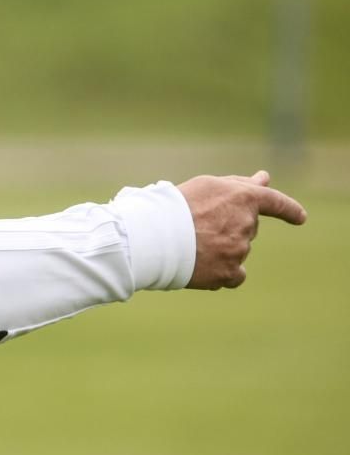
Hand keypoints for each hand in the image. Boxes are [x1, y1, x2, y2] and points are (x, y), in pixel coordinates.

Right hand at [177, 170, 306, 289]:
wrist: (155, 237)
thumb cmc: (176, 205)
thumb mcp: (208, 185)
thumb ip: (240, 184)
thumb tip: (264, 179)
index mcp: (244, 199)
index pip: (275, 202)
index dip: (289, 210)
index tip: (299, 217)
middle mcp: (247, 225)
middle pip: (248, 227)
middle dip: (231, 225)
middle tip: (200, 224)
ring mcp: (239, 251)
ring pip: (238, 250)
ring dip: (221, 248)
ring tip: (192, 244)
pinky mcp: (229, 273)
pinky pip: (235, 275)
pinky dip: (223, 271)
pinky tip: (206, 267)